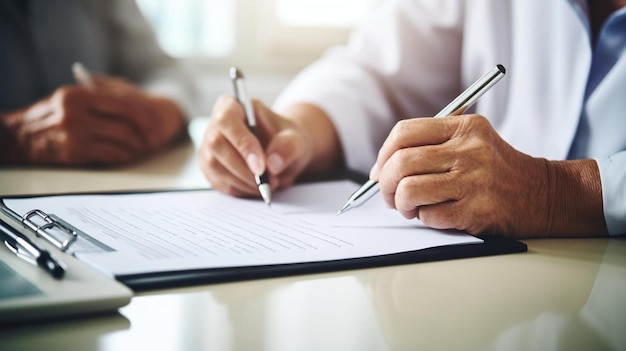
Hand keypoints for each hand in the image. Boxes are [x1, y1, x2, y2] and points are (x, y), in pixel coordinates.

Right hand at [0, 75, 184, 165]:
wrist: (20, 136)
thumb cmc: (49, 116)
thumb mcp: (68, 98)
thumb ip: (96, 97)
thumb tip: (131, 103)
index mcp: (79, 95)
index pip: (122, 103)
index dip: (141, 114)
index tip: (152, 121)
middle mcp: (77, 114)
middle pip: (124, 126)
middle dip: (141, 136)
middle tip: (148, 140)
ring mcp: (76, 135)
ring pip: (120, 143)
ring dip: (134, 148)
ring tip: (138, 149)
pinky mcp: (75, 153)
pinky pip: (110, 155)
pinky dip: (122, 156)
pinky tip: (124, 155)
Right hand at [199, 96, 317, 196]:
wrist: (283, 154)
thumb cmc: (286, 140)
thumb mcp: (296, 139)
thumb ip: (288, 147)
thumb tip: (272, 164)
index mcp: (233, 106)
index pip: (227, 119)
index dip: (242, 143)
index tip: (261, 167)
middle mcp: (215, 125)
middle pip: (216, 144)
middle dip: (243, 168)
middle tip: (269, 181)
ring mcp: (209, 148)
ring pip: (214, 166)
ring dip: (242, 181)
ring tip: (267, 185)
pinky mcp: (210, 169)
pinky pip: (218, 182)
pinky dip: (240, 190)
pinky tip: (256, 187)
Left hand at [369, 114, 605, 236]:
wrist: (542, 194)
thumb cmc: (497, 170)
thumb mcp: (473, 140)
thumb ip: (432, 144)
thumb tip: (382, 168)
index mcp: (464, 127)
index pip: (405, 133)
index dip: (384, 153)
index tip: (381, 171)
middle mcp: (469, 151)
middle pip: (401, 163)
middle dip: (386, 184)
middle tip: (388, 195)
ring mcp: (473, 181)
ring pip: (409, 190)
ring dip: (401, 204)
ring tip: (410, 207)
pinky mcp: (476, 210)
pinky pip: (429, 216)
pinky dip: (424, 218)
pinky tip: (435, 215)